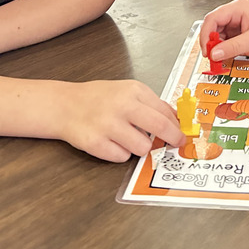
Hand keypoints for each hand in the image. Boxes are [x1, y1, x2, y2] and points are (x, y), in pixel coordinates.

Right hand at [59, 80, 184, 161]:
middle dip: (172, 139)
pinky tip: (112, 142)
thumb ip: (152, 103)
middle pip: (160, 128)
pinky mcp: (96, 144)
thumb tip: (176, 119)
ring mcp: (108, 125)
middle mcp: (122, 106)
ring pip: (142, 147)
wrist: (65, 105)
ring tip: (127, 137)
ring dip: (139, 146)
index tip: (183, 135)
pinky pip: (122, 157)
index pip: (165, 112)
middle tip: (175, 144)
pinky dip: (121, 153)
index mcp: (133, 91)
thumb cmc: (99, 98)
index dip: (178, 127)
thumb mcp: (128, 91)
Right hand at [200, 0, 248, 61]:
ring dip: (218, 49)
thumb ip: (233, 46)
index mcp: (238, 9)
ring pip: (219, 37)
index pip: (212, 18)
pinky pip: (227, 44)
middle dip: (210, 43)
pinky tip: (227, 59)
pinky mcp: (241, 37)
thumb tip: (214, 53)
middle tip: (211, 58)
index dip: (206, 34)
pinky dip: (225, 52)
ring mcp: (238, 26)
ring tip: (219, 60)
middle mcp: (236, 16)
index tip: (207, 50)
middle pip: (213, 28)